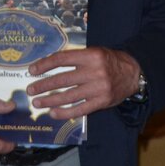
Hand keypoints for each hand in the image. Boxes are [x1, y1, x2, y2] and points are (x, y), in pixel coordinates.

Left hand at [26, 47, 140, 117]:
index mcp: (91, 56)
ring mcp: (98, 88)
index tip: (32, 71)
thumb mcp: (95, 52)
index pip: (61, 59)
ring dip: (49, 100)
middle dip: (43, 86)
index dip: (44, 65)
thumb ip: (76, 58)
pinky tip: (53, 113)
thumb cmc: (111, 62)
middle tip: (30, 90)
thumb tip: (49, 66)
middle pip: (62, 80)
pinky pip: (79, 109)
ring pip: (68, 96)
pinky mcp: (101, 102)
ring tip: (37, 102)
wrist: (134, 74)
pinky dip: (65, 113)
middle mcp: (94, 71)